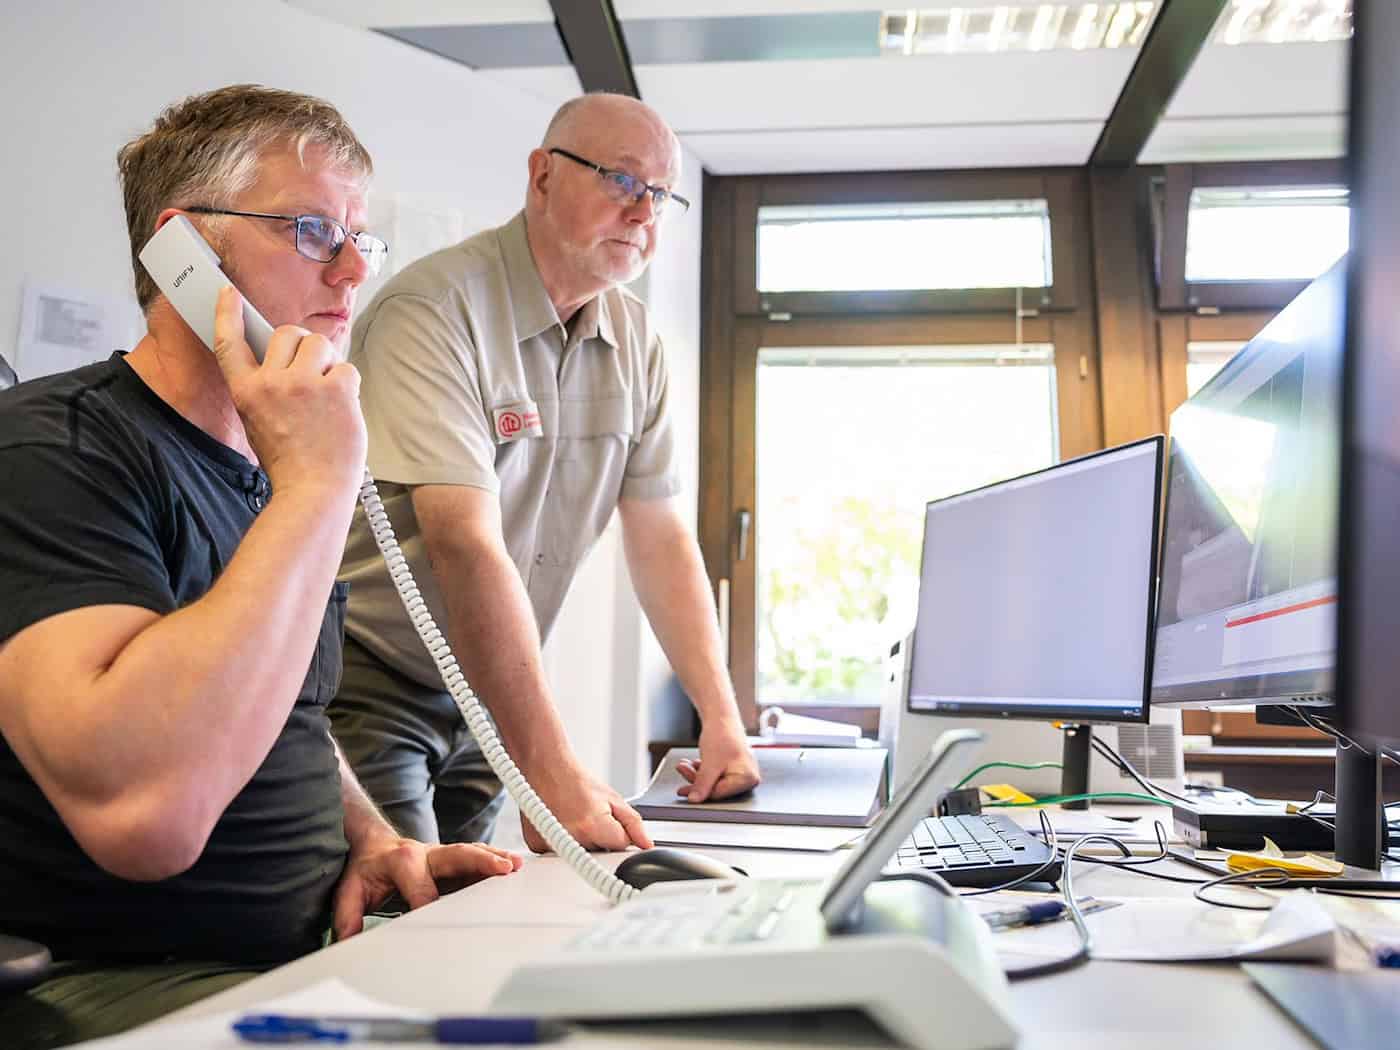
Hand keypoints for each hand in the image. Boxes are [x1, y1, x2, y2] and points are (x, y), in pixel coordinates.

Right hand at [212, 286, 366, 496]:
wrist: (313, 491)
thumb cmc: (291, 463)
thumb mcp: (259, 422)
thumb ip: (266, 390)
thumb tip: (286, 363)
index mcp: (246, 392)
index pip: (230, 343)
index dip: (228, 314)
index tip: (229, 294)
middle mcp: (271, 383)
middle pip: (287, 334)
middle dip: (302, 347)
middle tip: (311, 373)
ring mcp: (303, 384)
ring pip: (319, 344)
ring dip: (327, 362)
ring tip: (327, 394)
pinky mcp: (336, 389)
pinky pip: (346, 367)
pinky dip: (348, 385)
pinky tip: (342, 409)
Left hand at [332, 831, 521, 939]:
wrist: (372, 844)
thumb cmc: (365, 870)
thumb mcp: (349, 891)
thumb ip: (348, 916)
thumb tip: (347, 944)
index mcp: (402, 860)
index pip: (420, 886)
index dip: (427, 904)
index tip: (437, 918)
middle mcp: (426, 853)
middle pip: (457, 855)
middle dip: (480, 862)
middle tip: (503, 868)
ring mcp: (442, 855)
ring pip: (472, 853)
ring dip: (495, 858)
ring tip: (517, 865)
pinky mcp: (452, 862)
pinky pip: (476, 859)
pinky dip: (495, 862)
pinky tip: (514, 867)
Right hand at [519, 765, 652, 853]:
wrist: (545, 767)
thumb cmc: (576, 780)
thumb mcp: (612, 798)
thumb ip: (634, 824)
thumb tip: (646, 844)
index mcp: (593, 826)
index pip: (621, 846)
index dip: (620, 835)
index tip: (612, 824)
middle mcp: (571, 839)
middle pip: (600, 854)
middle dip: (601, 840)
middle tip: (590, 817)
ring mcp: (552, 844)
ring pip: (581, 855)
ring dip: (583, 843)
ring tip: (575, 818)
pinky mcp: (538, 846)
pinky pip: (560, 853)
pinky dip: (564, 843)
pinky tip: (562, 824)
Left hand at [676, 721, 760, 801]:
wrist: (721, 715)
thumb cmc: (722, 734)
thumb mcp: (710, 764)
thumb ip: (702, 784)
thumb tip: (694, 800)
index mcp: (748, 778)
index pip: (720, 793)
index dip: (699, 791)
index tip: (683, 789)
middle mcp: (748, 777)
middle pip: (716, 788)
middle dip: (696, 779)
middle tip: (682, 771)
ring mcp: (741, 772)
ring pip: (713, 781)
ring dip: (696, 774)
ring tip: (684, 765)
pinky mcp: (733, 767)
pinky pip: (715, 774)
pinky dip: (702, 769)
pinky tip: (692, 763)